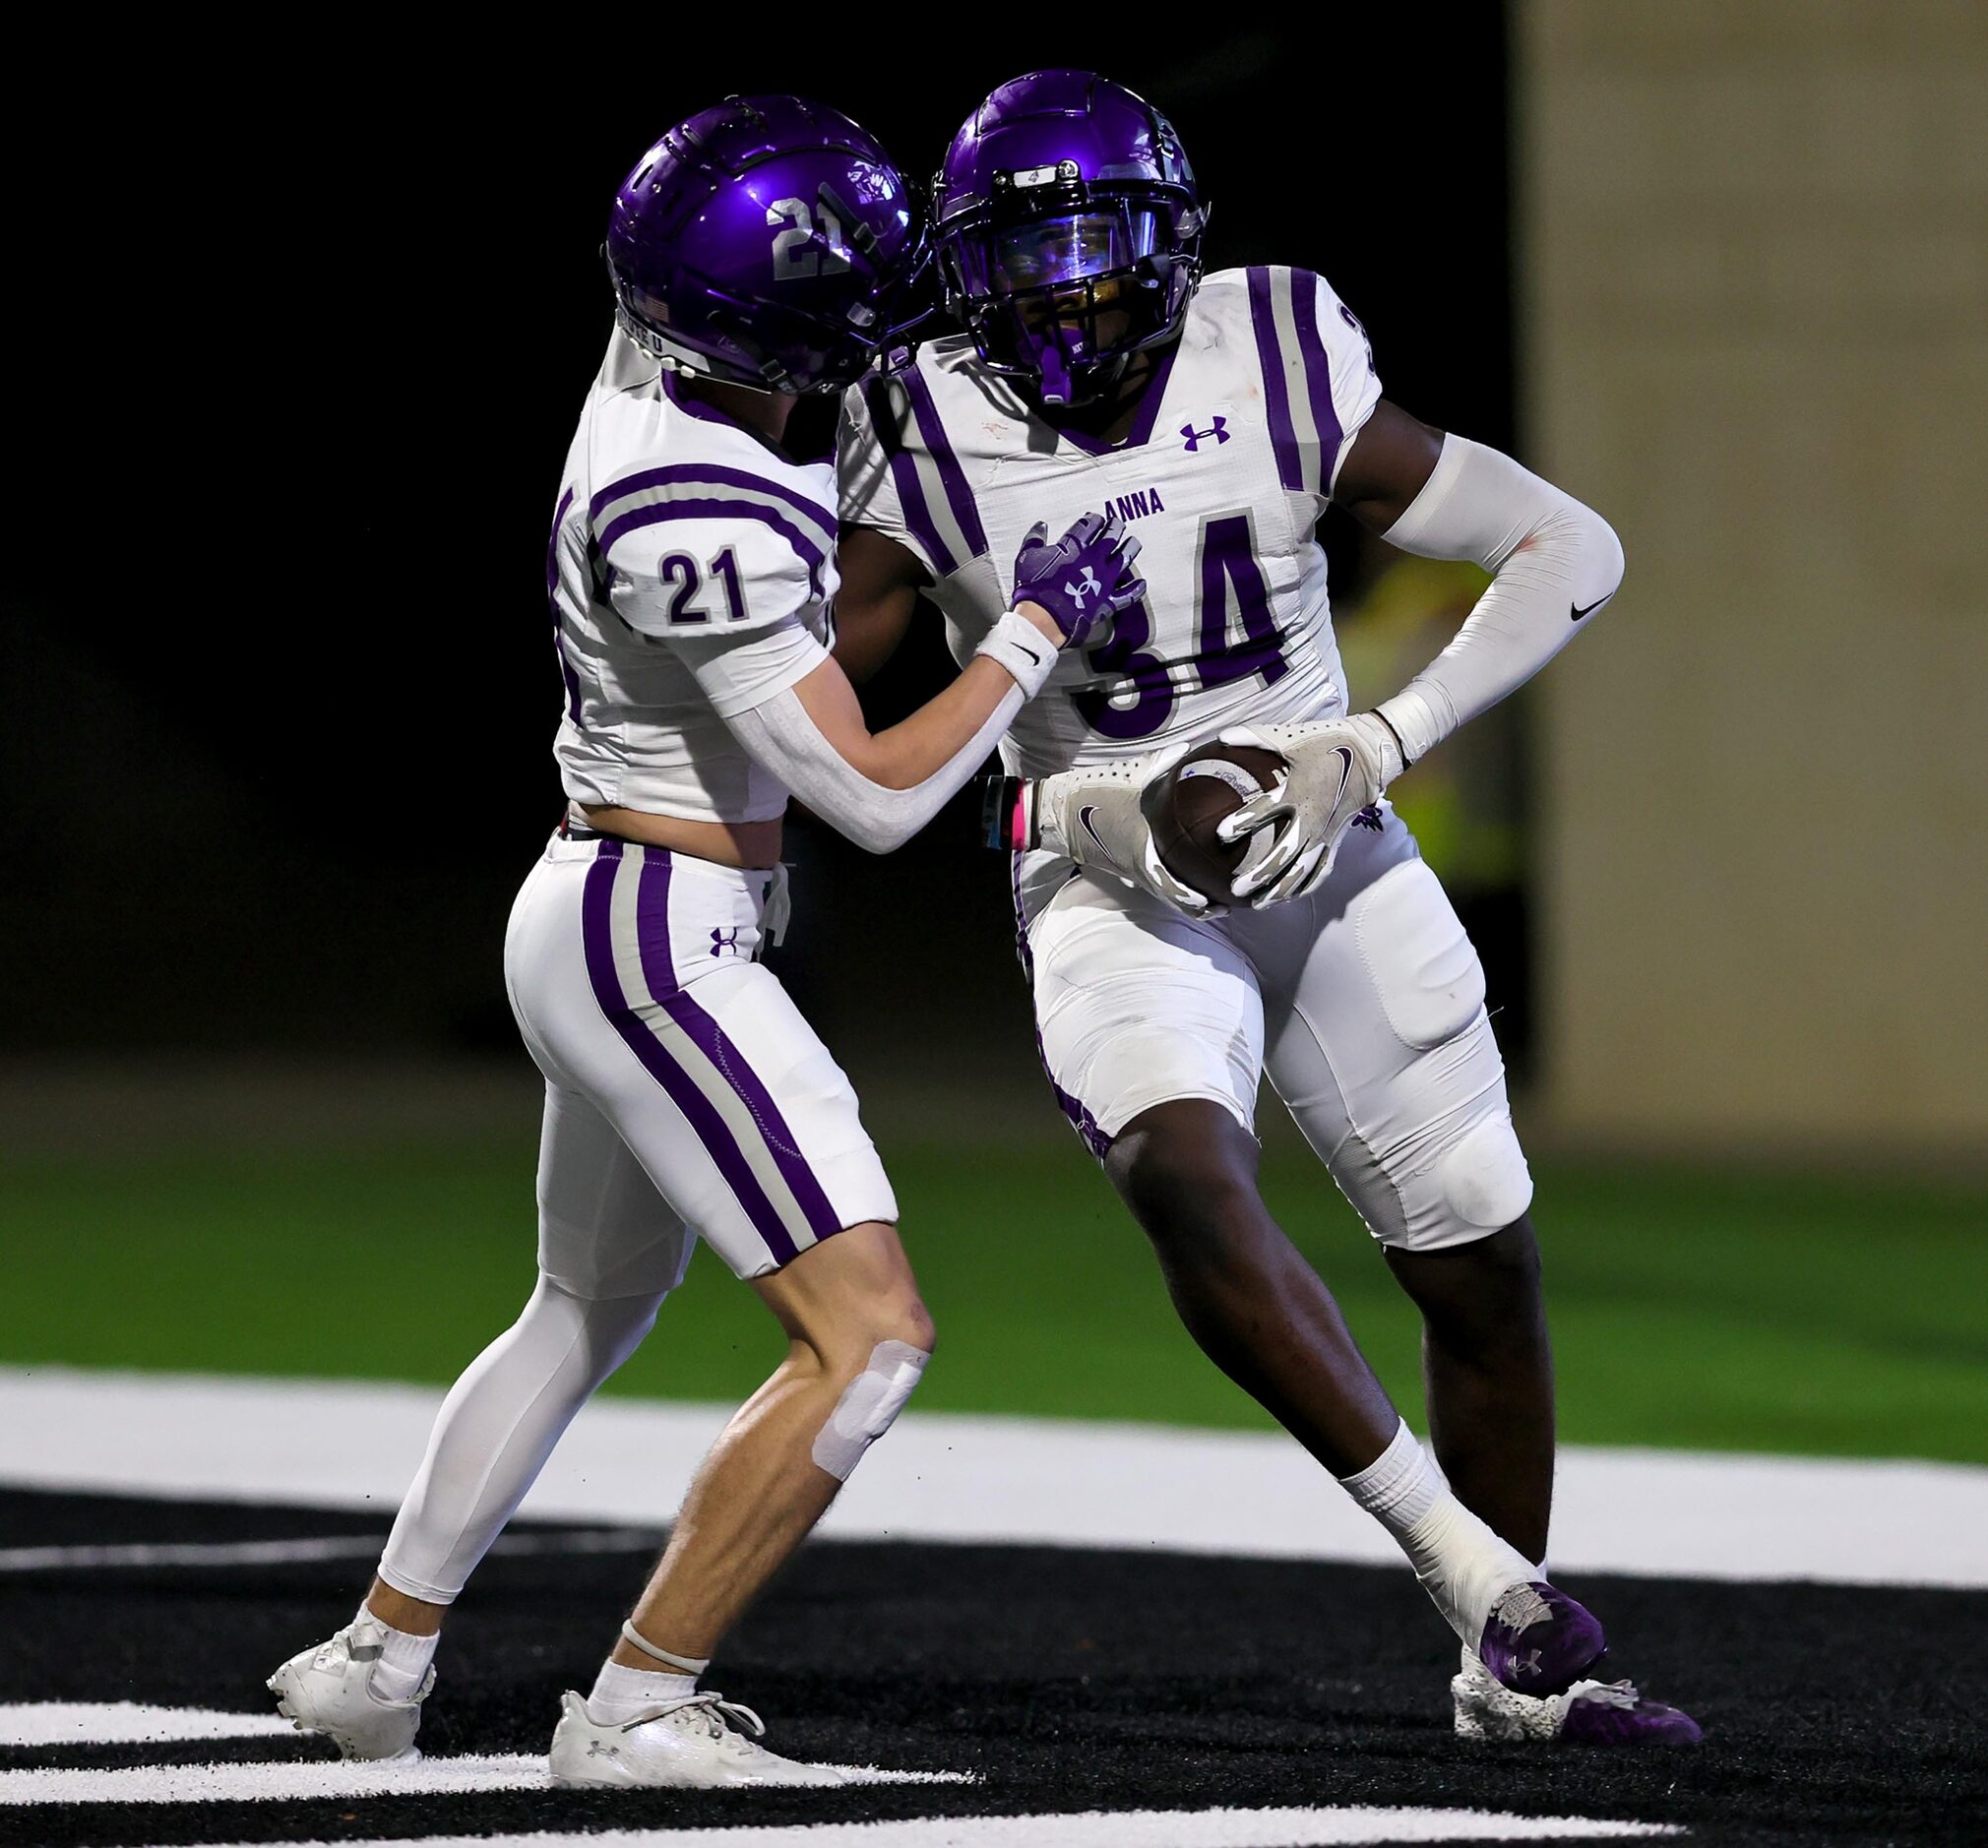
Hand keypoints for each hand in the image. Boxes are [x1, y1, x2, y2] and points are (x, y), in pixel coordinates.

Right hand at [1003, 749, 1217, 914]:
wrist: (1055, 812)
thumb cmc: (1091, 794)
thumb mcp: (1130, 773)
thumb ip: (1164, 763)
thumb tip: (1193, 751)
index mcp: (1141, 848)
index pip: (1169, 884)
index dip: (1193, 898)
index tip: (1216, 899)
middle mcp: (1138, 867)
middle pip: (1173, 899)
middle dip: (1201, 905)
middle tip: (1227, 902)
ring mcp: (1131, 870)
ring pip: (1165, 894)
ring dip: (1189, 900)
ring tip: (1215, 898)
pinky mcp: (1126, 867)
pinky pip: (1156, 884)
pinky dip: (1175, 888)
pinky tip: (1191, 878)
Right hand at [1011, 510, 1144, 649]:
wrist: (1043, 618)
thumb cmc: (1034, 589)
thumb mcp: (1027, 557)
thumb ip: (1035, 539)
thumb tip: (1040, 527)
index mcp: (1074, 546)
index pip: (1090, 525)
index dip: (1095, 519)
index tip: (1096, 519)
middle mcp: (1093, 559)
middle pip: (1111, 536)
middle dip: (1115, 527)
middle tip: (1118, 523)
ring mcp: (1103, 580)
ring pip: (1124, 558)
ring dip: (1130, 548)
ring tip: (1133, 543)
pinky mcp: (1106, 601)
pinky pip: (1127, 595)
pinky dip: (1136, 589)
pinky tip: (1141, 583)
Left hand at [1215, 712, 1406, 904]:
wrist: (1372, 754)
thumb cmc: (1327, 742)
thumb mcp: (1291, 737)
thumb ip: (1255, 738)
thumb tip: (1221, 737)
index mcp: (1298, 791)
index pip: (1265, 810)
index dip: (1242, 822)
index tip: (1220, 835)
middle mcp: (1312, 817)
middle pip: (1283, 855)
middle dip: (1259, 874)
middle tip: (1236, 888)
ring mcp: (1326, 832)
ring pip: (1302, 871)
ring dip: (1280, 890)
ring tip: (1258, 905)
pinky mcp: (1336, 840)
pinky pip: (1320, 870)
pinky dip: (1304, 886)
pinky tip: (1288, 899)